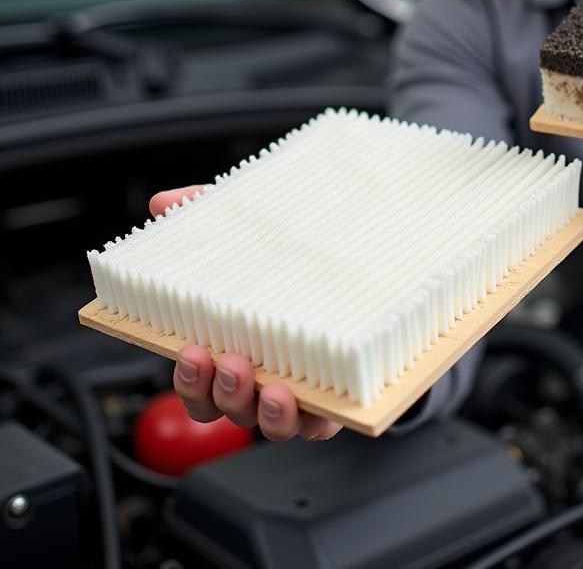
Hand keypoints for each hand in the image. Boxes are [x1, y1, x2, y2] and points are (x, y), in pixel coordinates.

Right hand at [149, 187, 343, 442]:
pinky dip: (312, 418)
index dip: (188, 377)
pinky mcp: (337, 400)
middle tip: (229, 363)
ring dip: (264, 412)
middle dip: (220, 393)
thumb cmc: (297, 255)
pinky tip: (313, 400)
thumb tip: (166, 204)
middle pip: (224, 408)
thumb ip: (207, 212)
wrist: (371, 257)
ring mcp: (298, 392)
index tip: (190, 352)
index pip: (196, 379)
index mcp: (231, 343)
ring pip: (268, 423)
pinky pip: (318, 424)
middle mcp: (260, 376)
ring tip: (272, 388)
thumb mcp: (252, 227)